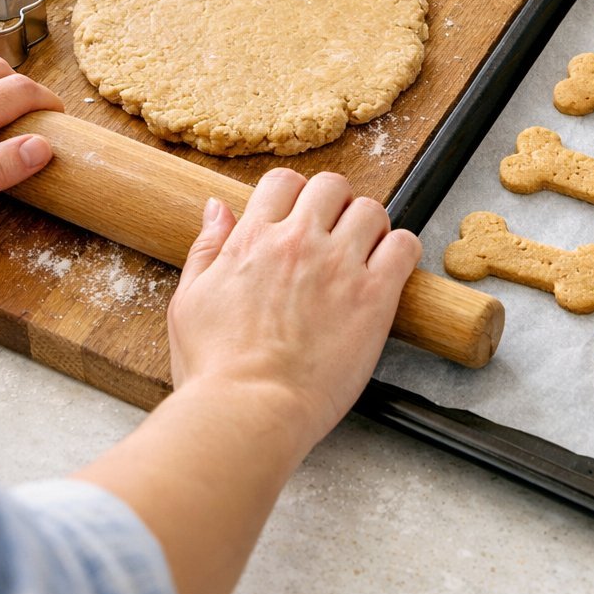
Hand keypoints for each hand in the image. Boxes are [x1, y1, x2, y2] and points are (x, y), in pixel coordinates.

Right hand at [168, 170, 420, 456]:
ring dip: (369, 226)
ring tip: (363, 255)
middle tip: (334, 235)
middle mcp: (298, 242)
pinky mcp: (374, 296)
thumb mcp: (189, 301)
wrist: (248, 411)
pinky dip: (402, 251)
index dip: (294, 195)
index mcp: (254, 239)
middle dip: (334, 204)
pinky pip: (404, 247)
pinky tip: (389, 271)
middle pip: (332, 186)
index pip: (283, 181)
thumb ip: (206, 248)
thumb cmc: (215, 370)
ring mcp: (339, 266)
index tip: (299, 217)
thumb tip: (217, 207)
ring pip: (372, 210)